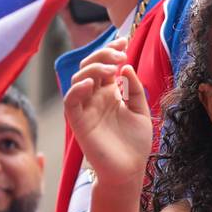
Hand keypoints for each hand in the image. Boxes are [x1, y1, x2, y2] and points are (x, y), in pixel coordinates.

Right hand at [64, 37, 152, 188]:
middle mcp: (96, 98)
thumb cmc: (135, 144)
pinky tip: (92, 84)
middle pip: (90, 66)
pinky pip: (70, 101)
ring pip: (78, 79)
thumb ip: (135, 90)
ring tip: (110, 69)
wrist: (129, 171)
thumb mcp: (141, 112)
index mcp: (111, 93)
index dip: (112, 49)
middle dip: (103, 54)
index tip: (125, 40)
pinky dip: (77, 89)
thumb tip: (126, 67)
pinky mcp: (78, 122)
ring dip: (92, 68)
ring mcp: (86, 108)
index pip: (106, 65)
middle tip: (120, 54)